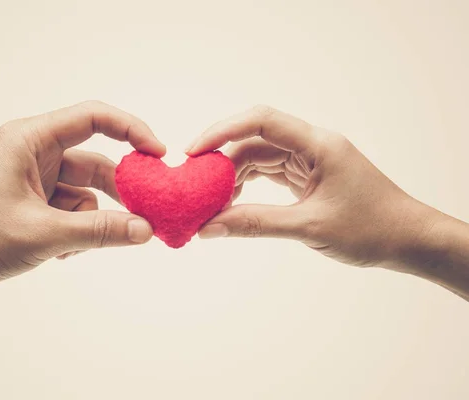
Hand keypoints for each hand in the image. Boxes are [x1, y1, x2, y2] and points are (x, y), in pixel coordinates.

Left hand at [0, 101, 164, 295]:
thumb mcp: (43, 234)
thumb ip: (99, 231)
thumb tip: (145, 230)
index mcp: (31, 140)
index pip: (93, 117)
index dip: (132, 130)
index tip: (159, 154)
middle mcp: (33, 153)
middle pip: (94, 162)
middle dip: (118, 191)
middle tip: (147, 214)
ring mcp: (31, 178)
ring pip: (83, 193)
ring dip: (90, 221)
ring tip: (75, 248)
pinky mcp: (29, 201)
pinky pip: (68, 210)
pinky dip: (73, 231)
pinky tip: (58, 254)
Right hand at [188, 105, 434, 267]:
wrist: (408, 240)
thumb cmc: (371, 228)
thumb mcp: (308, 227)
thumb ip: (256, 224)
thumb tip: (210, 228)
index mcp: (318, 144)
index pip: (262, 121)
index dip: (223, 130)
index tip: (194, 152)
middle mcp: (312, 145)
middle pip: (255, 140)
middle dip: (223, 160)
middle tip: (195, 185)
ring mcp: (309, 160)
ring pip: (260, 157)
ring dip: (234, 176)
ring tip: (210, 200)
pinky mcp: (308, 176)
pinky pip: (270, 173)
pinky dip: (249, 186)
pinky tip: (232, 202)